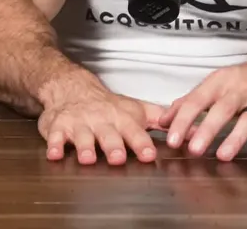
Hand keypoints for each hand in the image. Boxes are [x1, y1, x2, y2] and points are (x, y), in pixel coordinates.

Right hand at [38, 82, 164, 165]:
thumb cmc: (107, 106)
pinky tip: (55, 154)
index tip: (149, 155)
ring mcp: (79, 125)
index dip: (141, 143)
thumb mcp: (136, 110)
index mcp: (122, 119)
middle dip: (113, 146)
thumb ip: (161, 121)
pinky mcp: (58, 128)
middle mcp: (101, 121)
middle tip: (118, 158)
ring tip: (87, 158)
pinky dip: (54, 145)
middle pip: (108, 135)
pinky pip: (54, 137)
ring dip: (85, 147)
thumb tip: (193, 130)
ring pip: (82, 137)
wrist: (71, 89)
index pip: (134, 132)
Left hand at [158, 53, 246, 161]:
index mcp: (220, 83)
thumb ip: (189, 102)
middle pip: (222, 110)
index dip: (183, 120)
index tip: (172, 139)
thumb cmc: (243, 80)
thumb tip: (163, 120)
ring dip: (236, 138)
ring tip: (223, 156)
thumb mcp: (215, 84)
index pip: (197, 100)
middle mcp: (239, 91)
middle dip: (207, 130)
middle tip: (194, 150)